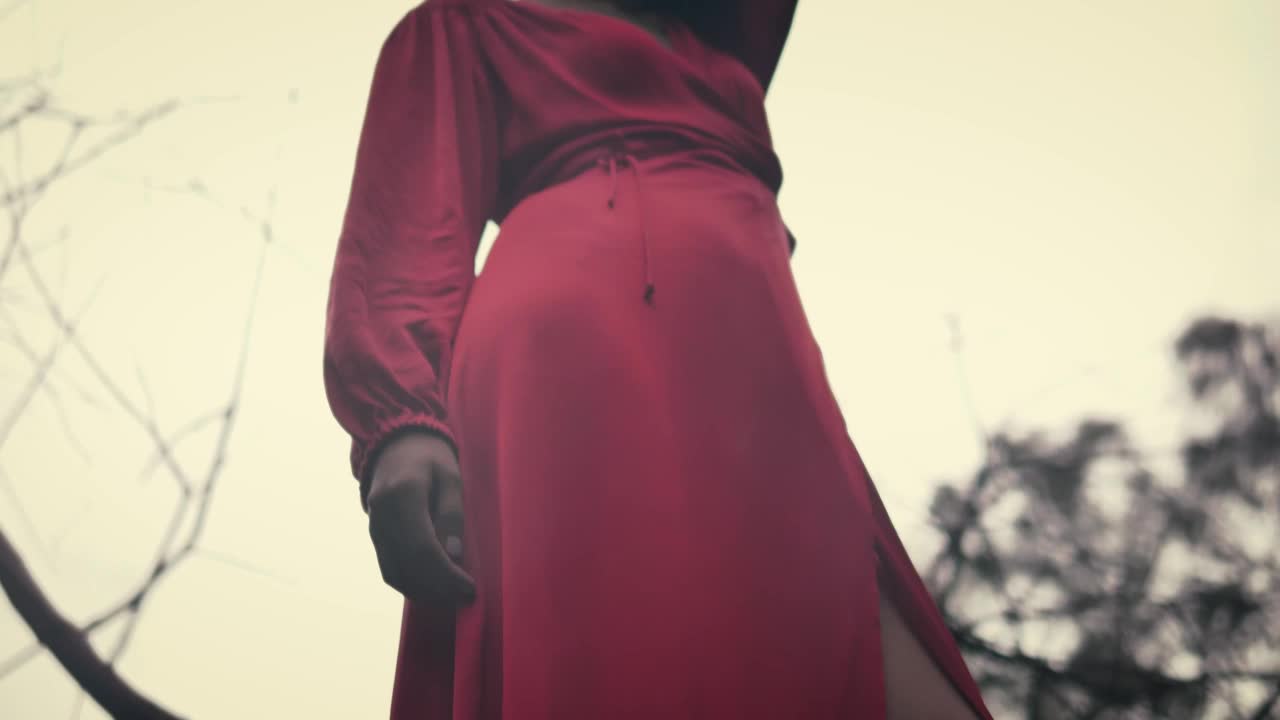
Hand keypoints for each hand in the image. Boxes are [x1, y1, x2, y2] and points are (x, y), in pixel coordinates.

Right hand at [366, 432, 475, 605]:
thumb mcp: (451, 477)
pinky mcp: (375, 535)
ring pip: (395, 574)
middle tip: (466, 598)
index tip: (470, 589)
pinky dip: (410, 583)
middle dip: (439, 590)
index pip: (423, 549)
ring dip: (424, 592)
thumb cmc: (430, 458)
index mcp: (403, 496)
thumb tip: (454, 556)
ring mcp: (375, 527)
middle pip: (408, 567)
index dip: (447, 576)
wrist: (395, 442)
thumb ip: (451, 515)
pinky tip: (433, 588)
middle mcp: (383, 515)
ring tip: (452, 597)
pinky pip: (389, 568)